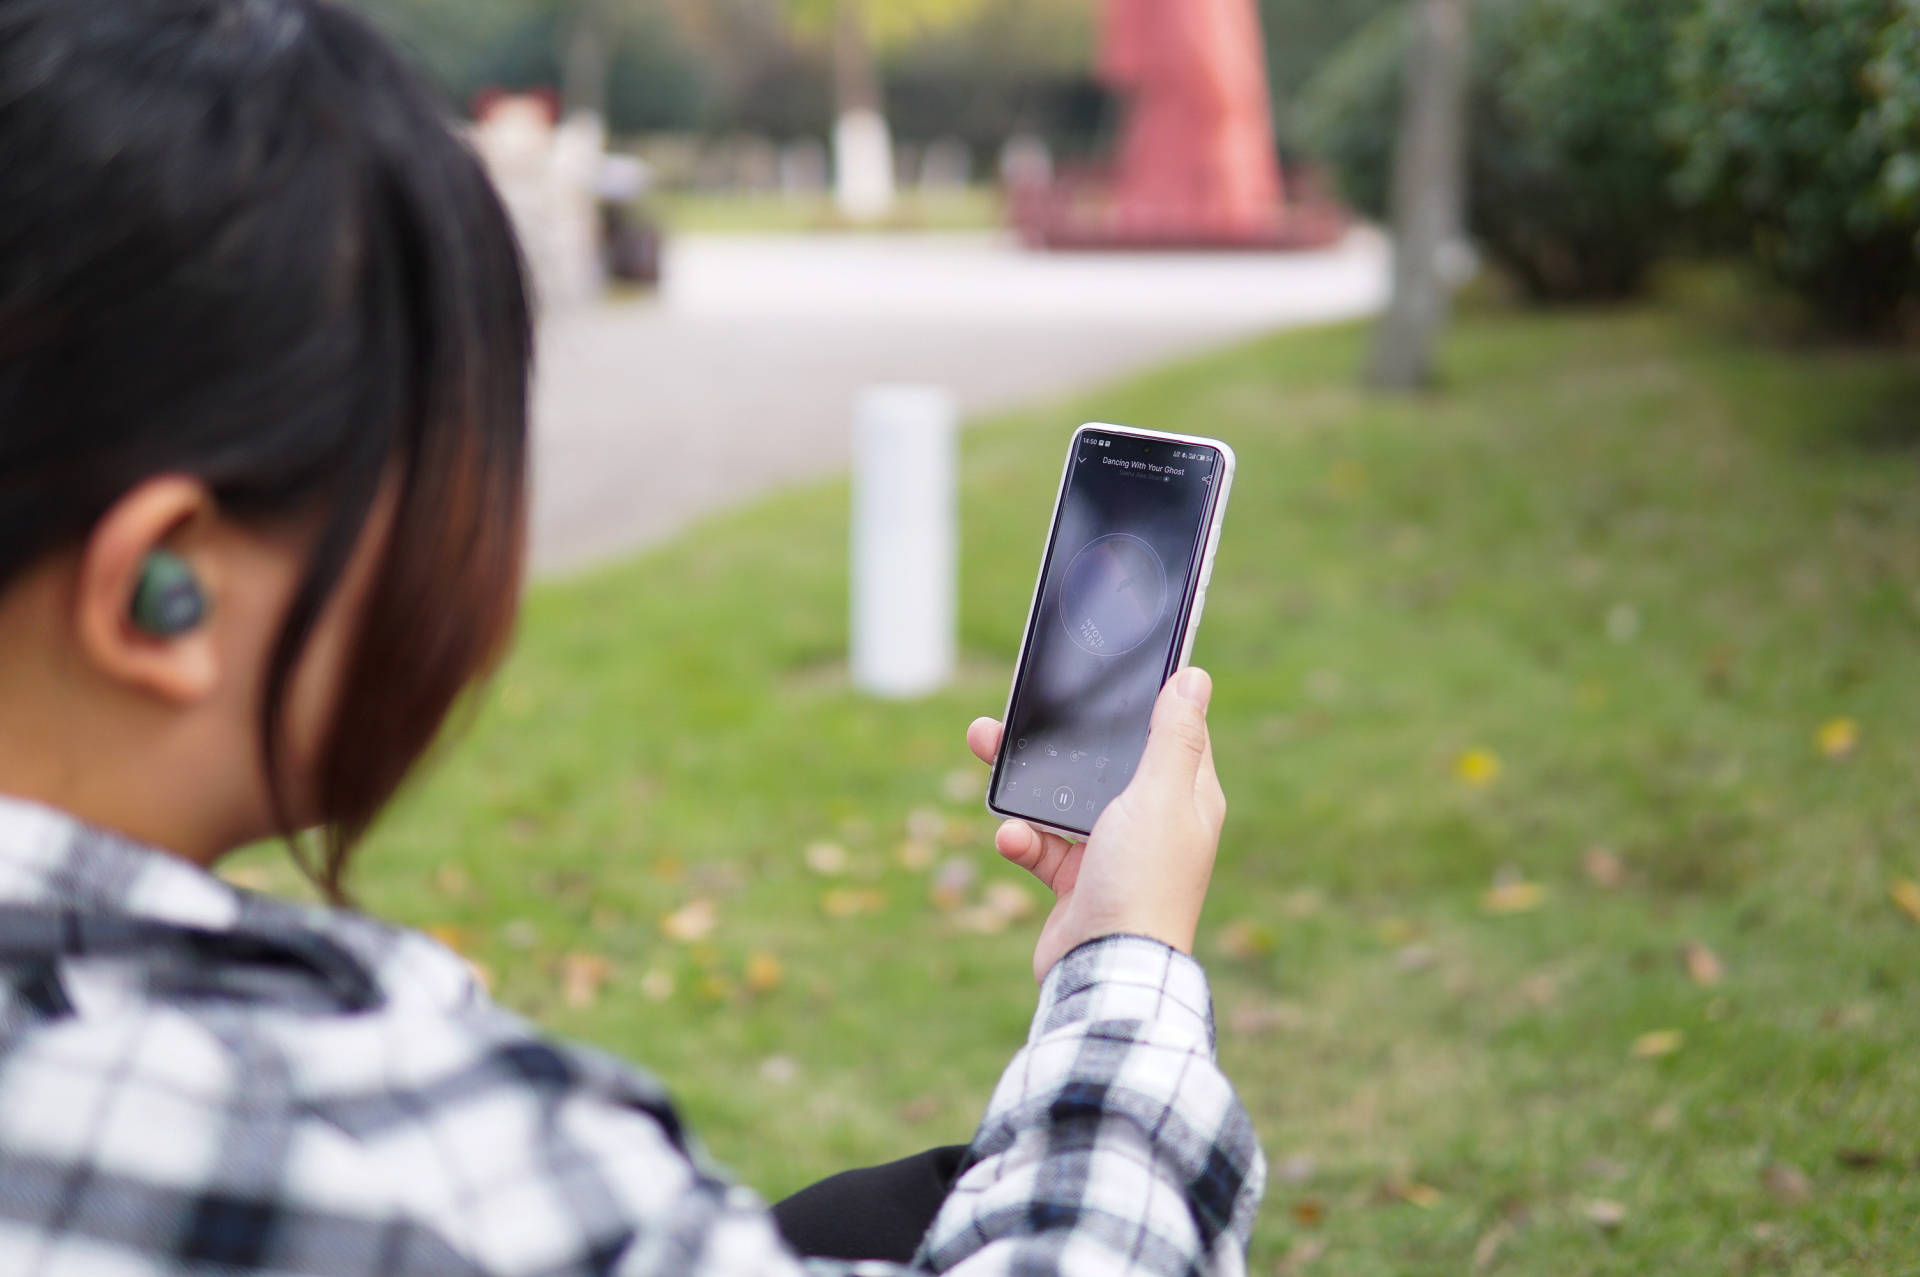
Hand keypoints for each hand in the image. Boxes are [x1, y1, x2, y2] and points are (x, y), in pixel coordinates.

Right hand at [965, 667, 1227, 982]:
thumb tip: (1195, 677)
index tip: (1108, 672)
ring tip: (987, 751)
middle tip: (1016, 709)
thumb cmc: (1145, 881)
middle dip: (1060, 738)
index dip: (1142, 701)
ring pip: (1062, 797)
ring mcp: (1112, 851)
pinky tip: (1012, 838)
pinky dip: (1022, 838)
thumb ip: (1174, 737)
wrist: (1106, 970)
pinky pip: (1041, 844)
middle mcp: (1152, 821)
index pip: (1169, 732)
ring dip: (1025, 782)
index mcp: (1185, 797)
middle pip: (1103, 761)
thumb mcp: (1162, 796)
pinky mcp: (1076, 881)